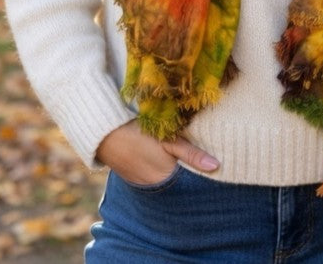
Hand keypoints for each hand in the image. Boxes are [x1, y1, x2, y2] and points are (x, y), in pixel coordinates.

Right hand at [96, 120, 219, 185]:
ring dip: (175, 176)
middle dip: (189, 178)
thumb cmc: (140, 134)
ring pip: (167, 184)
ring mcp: (144, 186)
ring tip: (182, 163)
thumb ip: (191, 154)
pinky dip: (162, 175)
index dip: (201, 178)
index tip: (214, 170)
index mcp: (166, 179)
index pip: (190, 186)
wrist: (106, 135)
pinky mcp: (136, 181)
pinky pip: (155, 182)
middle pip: (179, 186)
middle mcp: (155, 188)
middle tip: (202, 166)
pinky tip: (164, 164)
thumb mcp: (168, 140)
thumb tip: (216, 166)